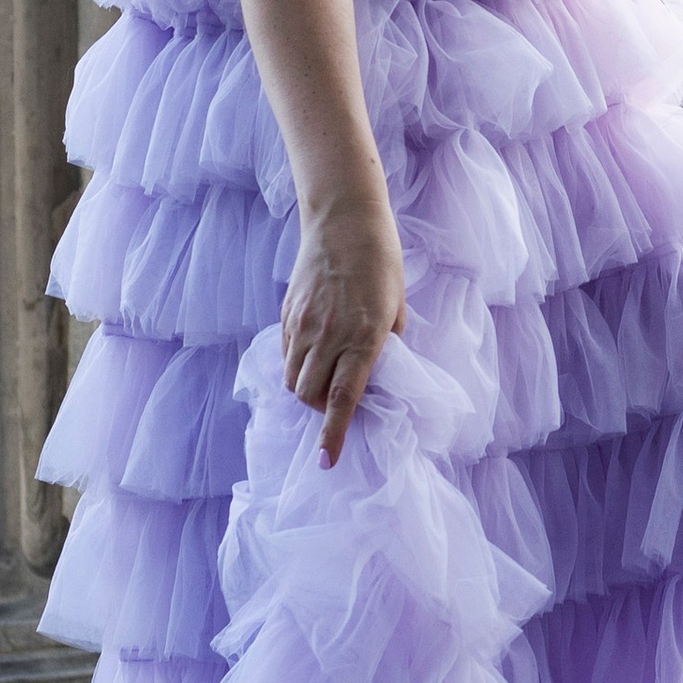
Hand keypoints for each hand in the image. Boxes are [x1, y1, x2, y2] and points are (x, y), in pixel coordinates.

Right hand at [280, 189, 406, 466]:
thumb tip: (375, 377)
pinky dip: (296, 367)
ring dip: (305, 391)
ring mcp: (303, 325)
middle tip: (334, 407)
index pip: (342, 398)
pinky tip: (311, 356)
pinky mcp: (287, 314)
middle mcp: (329, 336)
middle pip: (308, 396)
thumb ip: (386, 346)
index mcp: (364, 337)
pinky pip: (285, 356)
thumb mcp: (396, 308)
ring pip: (291, 380)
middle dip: (318, 413)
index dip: (333, 433)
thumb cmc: (381, 264)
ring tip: (322, 381)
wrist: (344, 221)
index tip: (326, 461)